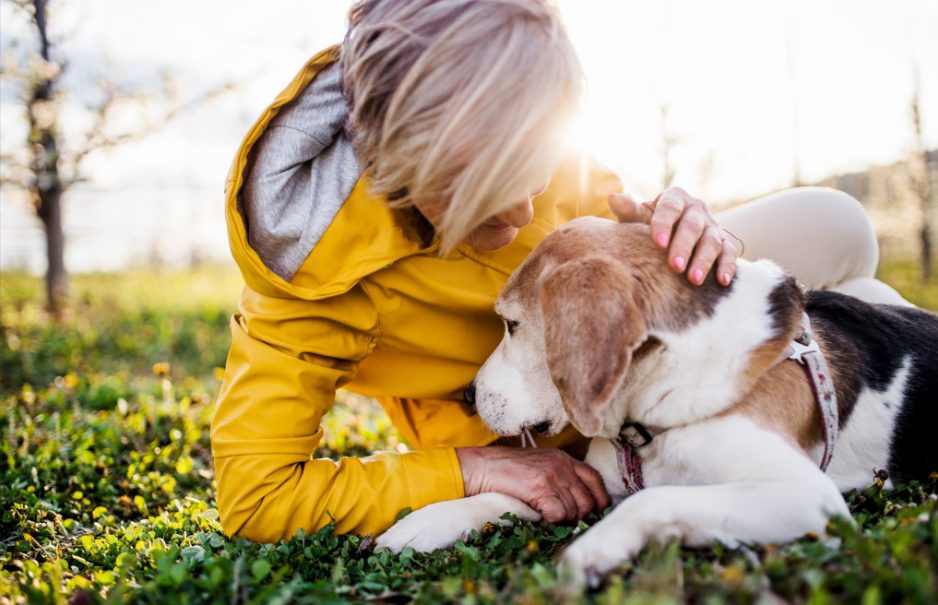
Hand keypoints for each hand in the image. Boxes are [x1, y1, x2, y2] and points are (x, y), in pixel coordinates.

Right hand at [456, 446, 609, 522]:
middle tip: (561, 520)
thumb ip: (558, 477)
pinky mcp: (541, 488)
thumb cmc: (507, 470)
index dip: (600, 498)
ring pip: (573, 511)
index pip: (594, 479)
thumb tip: (576, 504)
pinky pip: (558, 515)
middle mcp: (562, 466)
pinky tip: (539, 518)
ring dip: (561, 520)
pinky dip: (551, 522)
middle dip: (578, 516)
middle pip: (587, 500)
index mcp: (563, 458)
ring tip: (545, 517)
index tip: (596, 512)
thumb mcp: (539, 465)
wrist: (484, 466)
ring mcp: (553, 476)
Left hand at [608, 187, 738, 285]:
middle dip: (684, 246)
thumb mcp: (638, 219)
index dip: (664, 224)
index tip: (657, 242)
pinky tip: (723, 281)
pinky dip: (727, 266)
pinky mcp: (724, 242)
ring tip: (694, 280)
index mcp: (674, 198)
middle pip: (693, 226)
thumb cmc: (648, 227)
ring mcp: (712, 226)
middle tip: (674, 266)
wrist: (668, 235)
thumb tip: (613, 198)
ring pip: (712, 241)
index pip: (670, 208)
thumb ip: (630, 211)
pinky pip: (729, 253)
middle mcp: (696, 209)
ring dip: (704, 260)